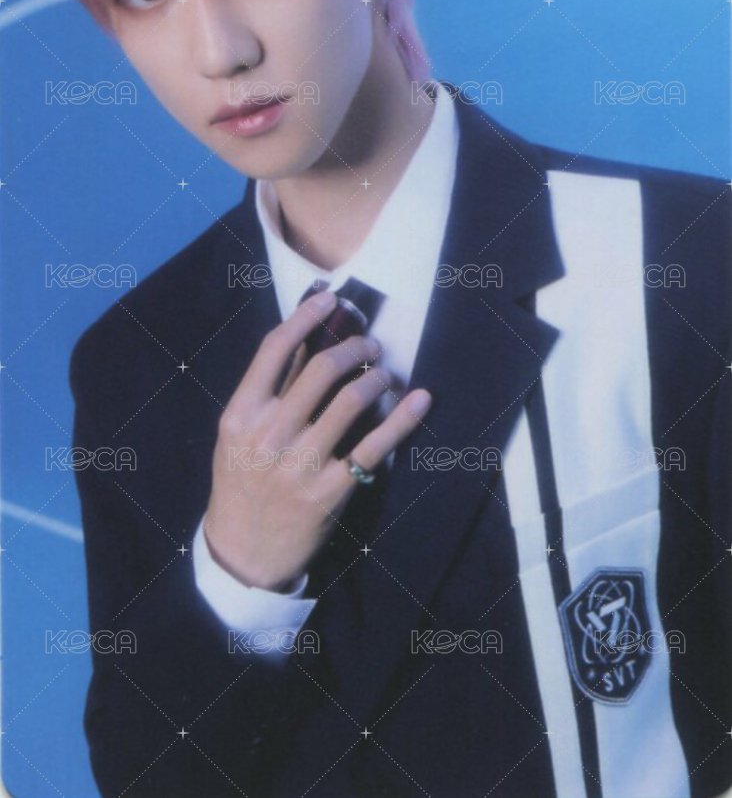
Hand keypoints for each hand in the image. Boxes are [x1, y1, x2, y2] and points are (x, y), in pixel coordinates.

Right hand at [203, 289, 431, 590]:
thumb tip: (305, 340)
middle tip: (368, 345)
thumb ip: (268, 392)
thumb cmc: (241, 482)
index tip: (329, 300)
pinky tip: (419, 400)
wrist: (243, 552)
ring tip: (383, 374)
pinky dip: (402, 420)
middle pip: (321, 369)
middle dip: (353, 347)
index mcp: (241, 414)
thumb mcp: (238, 435)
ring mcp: (300, 464)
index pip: (274, 349)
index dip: (305, 317)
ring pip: (351, 400)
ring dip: (376, 378)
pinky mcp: (330, 491)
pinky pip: (374, 446)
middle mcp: (269, 435)